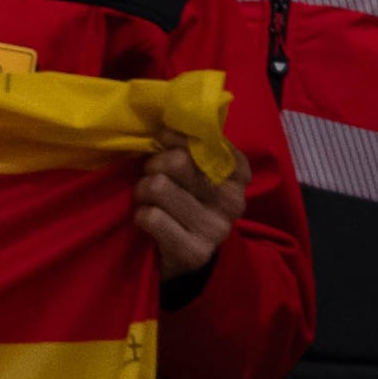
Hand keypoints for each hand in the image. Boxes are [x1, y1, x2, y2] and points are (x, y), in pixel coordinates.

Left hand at [134, 138, 242, 282]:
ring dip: (142, 191)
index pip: (210, 141)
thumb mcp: (192, 173)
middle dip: (153, 165)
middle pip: (177, 161)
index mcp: (236, 176)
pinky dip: (140, 215)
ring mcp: (216, 228)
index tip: (163, 138)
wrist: (186, 258)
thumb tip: (163, 120)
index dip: (178, 136)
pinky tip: (148, 222)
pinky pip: (151, 216)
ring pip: (158, 186)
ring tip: (147, 200)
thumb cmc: (184, 202)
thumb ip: (187, 147)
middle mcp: (233, 201)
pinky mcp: (195, 251)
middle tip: (151, 176)